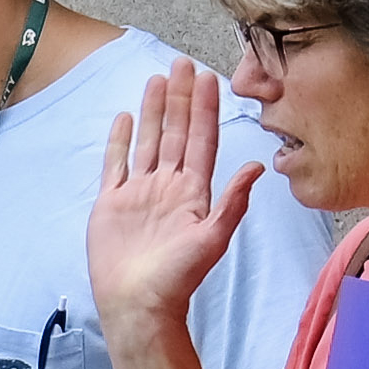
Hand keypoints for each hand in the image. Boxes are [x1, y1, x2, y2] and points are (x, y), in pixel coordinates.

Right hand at [81, 58, 263, 341]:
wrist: (137, 304)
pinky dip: (119, 141)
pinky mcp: (112, 203)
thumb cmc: (177, 278)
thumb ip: (231, 202)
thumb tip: (256, 166)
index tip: (207, 77)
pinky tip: (123, 118)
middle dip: (179, 98)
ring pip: (147, 141)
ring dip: (152, 111)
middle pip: (174, 133)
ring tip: (155, 80)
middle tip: (180, 64)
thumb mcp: (212, 239)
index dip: (204, 109)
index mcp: (193, 191)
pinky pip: (116, 165)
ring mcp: (140, 192)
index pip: (201, 140)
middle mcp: (168, 186)